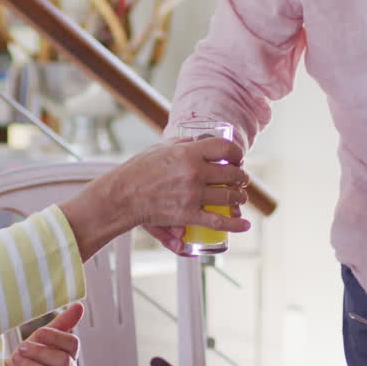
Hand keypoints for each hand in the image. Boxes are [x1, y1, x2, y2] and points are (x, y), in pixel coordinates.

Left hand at [7, 303, 82, 365]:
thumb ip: (60, 324)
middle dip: (39, 352)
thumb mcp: (39, 340)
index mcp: (69, 356)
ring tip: (17, 362)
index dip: (55, 337)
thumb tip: (79, 306)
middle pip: (63, 360)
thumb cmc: (26, 362)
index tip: (38, 334)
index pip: (72, 344)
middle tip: (22, 349)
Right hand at [61, 137, 250, 259]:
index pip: (226, 149)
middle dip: (241, 178)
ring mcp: (192, 195)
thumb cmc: (139, 170)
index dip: (237, 154)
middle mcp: (194, 172)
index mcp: (188, 153)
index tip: (237, 160)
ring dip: (239, 198)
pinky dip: (235, 224)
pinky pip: (218, 221)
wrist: (122, 196)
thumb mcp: (161, 148)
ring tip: (239, 198)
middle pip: (233, 174)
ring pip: (229, 197)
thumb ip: (183, 143)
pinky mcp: (188, 215)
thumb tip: (201, 141)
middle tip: (240, 180)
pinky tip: (244, 224)